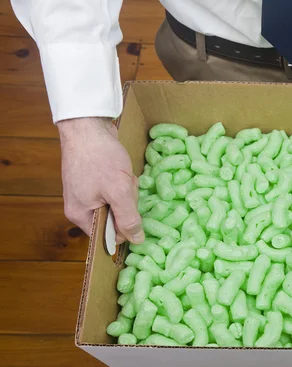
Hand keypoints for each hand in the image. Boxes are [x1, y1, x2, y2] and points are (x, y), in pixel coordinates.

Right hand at [58, 117, 143, 244]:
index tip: (130, 206)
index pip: (109, 236)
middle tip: (125, 185)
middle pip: (114, 220)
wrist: (87, 125)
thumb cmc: (100, 158)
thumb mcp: (118, 190)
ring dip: (126, 191)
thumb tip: (137, 241)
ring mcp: (86, 194)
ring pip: (117, 204)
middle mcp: (80, 208)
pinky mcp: (93, 182)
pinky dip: (122, 183)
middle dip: (127, 203)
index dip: (126, 226)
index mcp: (81, 216)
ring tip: (123, 175)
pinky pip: (114, 192)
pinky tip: (122, 171)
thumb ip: (128, 218)